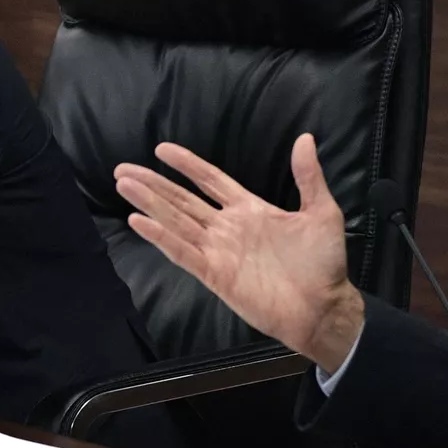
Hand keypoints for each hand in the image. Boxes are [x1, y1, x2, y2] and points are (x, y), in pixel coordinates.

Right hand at [116, 134, 364, 372]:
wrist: (324, 307)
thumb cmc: (324, 263)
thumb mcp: (321, 212)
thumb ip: (308, 176)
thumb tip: (306, 139)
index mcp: (250, 210)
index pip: (211, 180)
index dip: (187, 165)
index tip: (162, 150)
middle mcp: (228, 228)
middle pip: (182, 200)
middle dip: (154, 183)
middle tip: (123, 168)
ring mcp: (219, 251)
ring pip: (176, 221)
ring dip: (150, 202)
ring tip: (123, 184)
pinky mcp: (215, 274)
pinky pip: (182, 252)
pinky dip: (160, 237)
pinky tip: (139, 220)